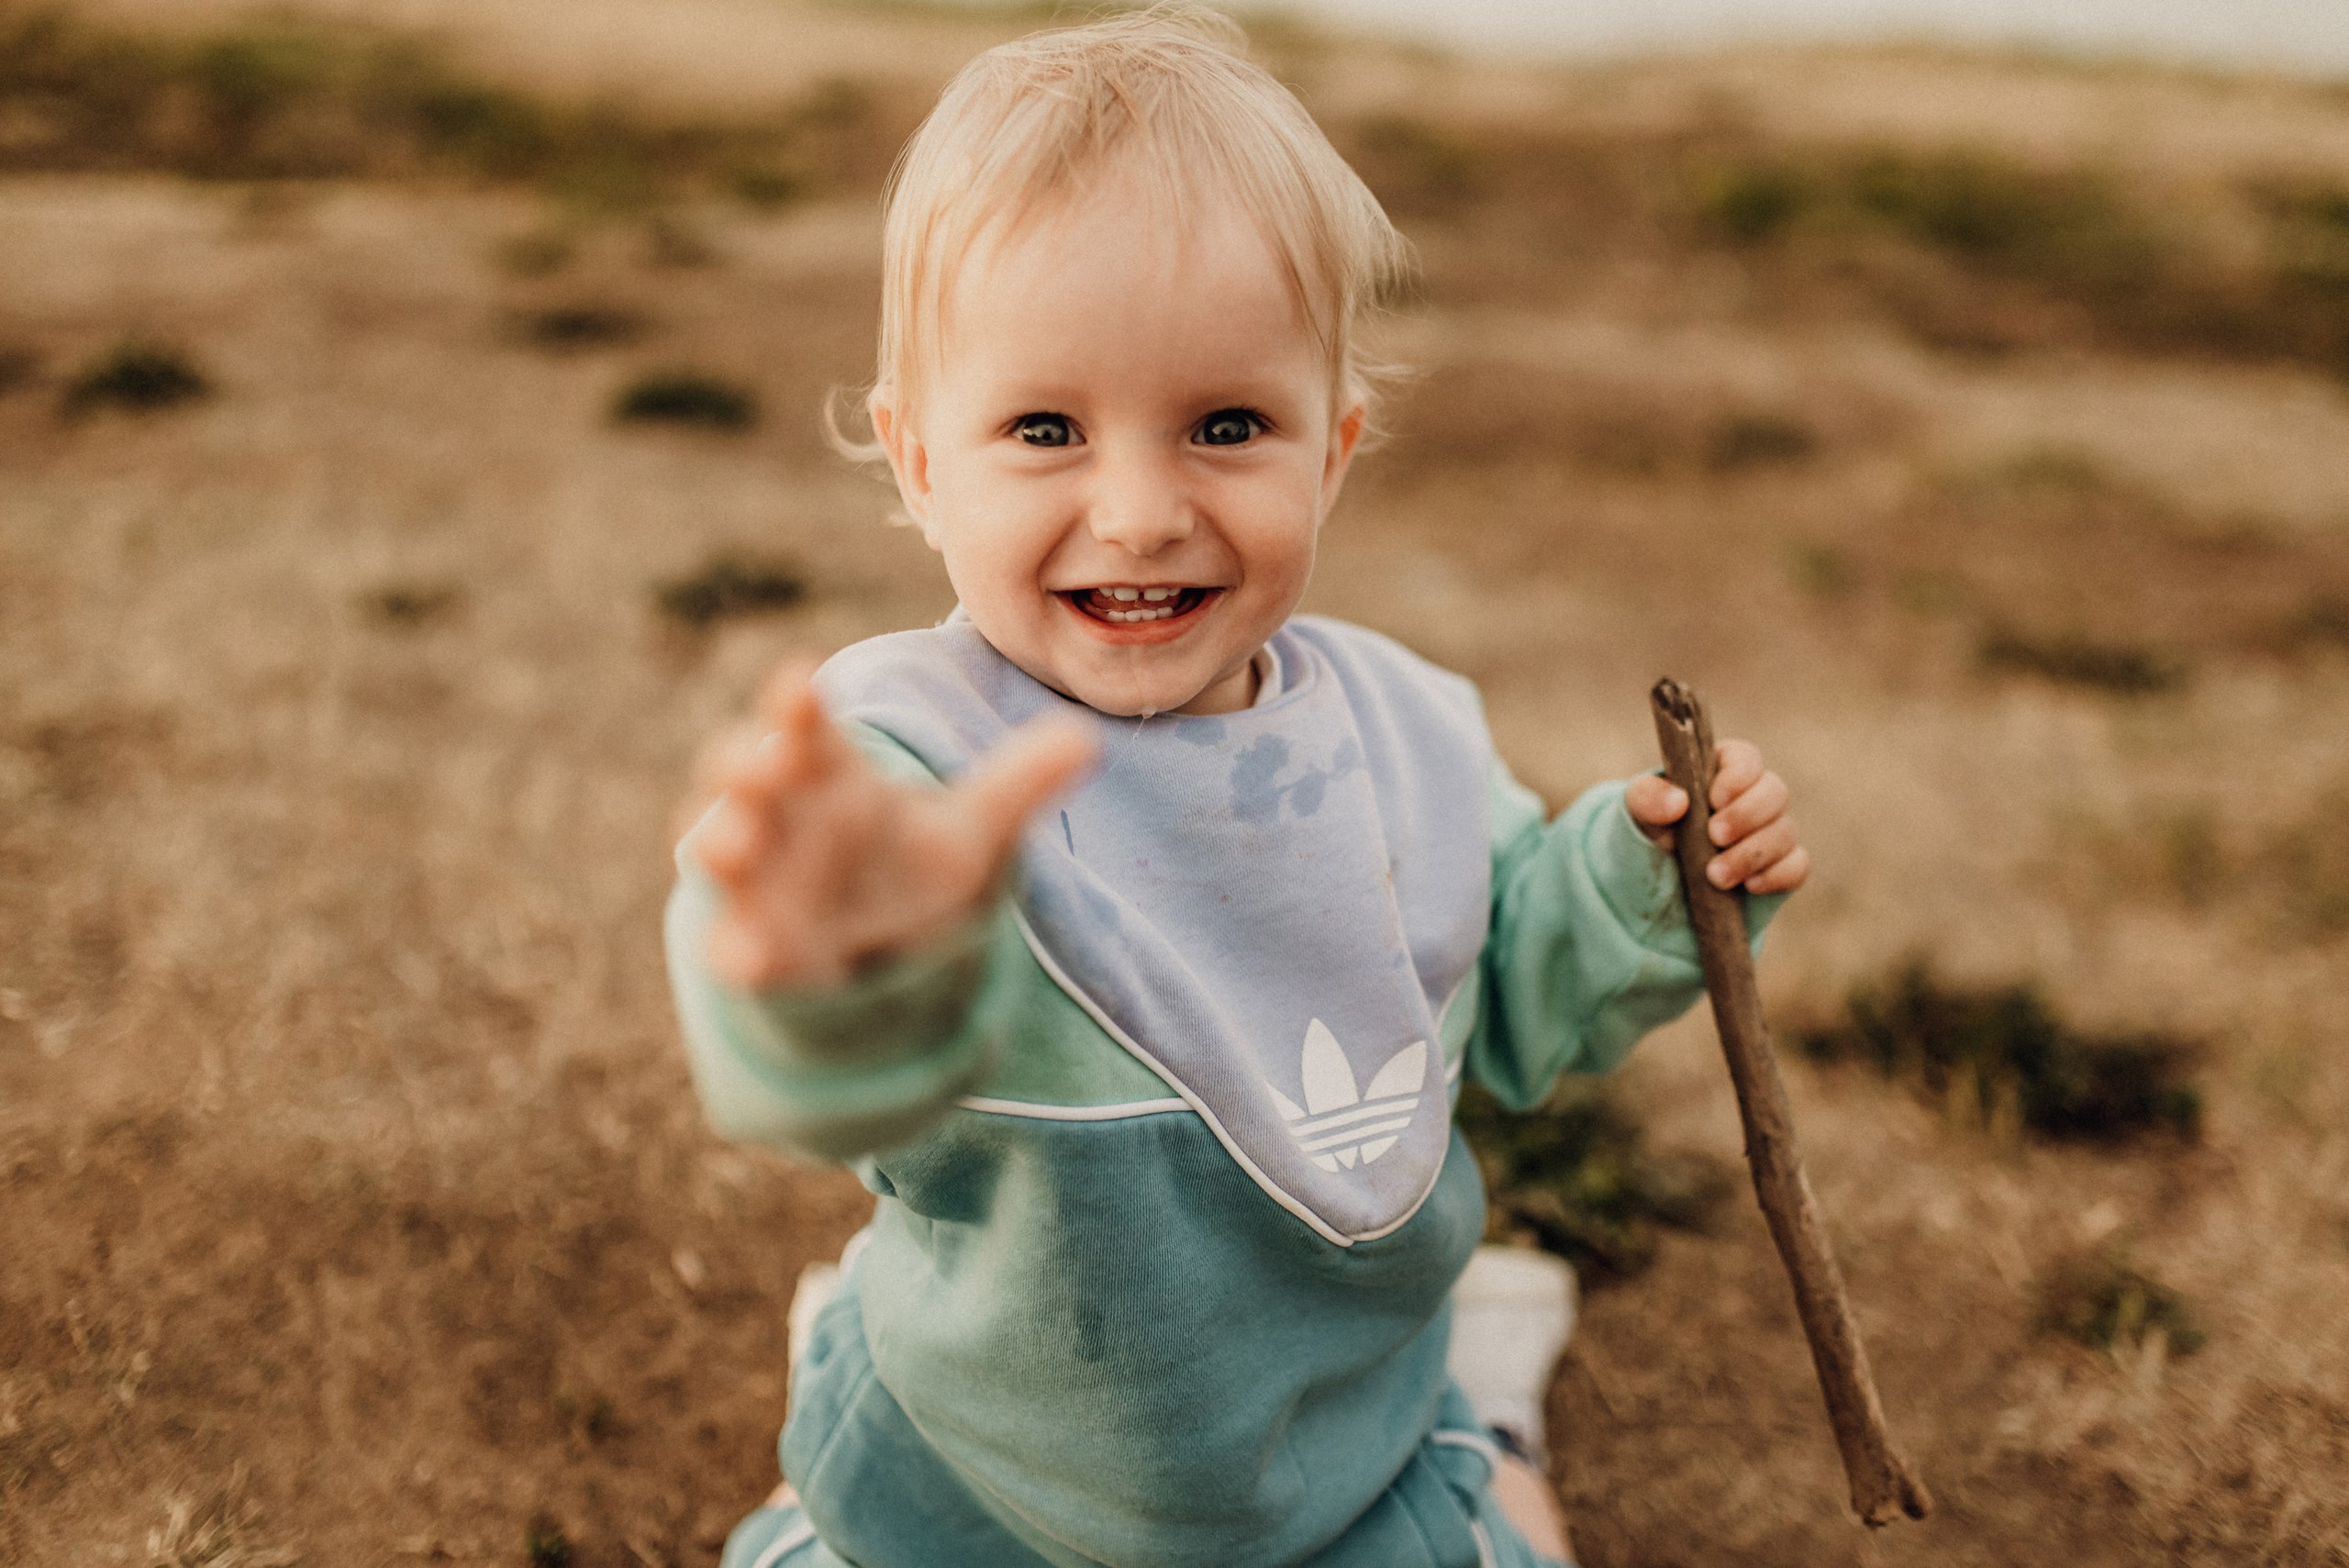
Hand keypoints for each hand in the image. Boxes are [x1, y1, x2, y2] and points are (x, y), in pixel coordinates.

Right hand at [688, 660, 1096, 989]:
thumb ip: (1018, 784)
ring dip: (721, 842)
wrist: (883, 951)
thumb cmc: (909, 867)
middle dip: (743, 764)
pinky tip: (750, 957)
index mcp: (828, 771)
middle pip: (743, 772)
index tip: (803, 682)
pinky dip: (735, 947)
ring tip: (733, 846)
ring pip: (716, 846)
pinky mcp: (753, 942)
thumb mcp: (972, 830)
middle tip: (763, 761)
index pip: (804, 723)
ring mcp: (759, 879)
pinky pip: (729, 942)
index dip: (797, 703)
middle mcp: (781, 815)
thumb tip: (1088, 738)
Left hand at [1622, 739, 1808, 894]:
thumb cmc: (1652, 830)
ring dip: (1752, 854)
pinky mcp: (1779, 865)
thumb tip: (1680, 802)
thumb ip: (1648, 798)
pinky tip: (1750, 886)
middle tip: (1714, 837)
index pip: (1747, 758)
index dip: (1738, 776)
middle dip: (1747, 816)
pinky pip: (1796, 866)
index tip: (1714, 800)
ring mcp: (1770, 832)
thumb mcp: (1638, 810)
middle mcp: (1754, 796)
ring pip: (1785, 832)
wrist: (1660, 878)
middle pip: (1775, 793)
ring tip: (1715, 875)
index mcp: (1723, 770)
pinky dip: (1777, 875)